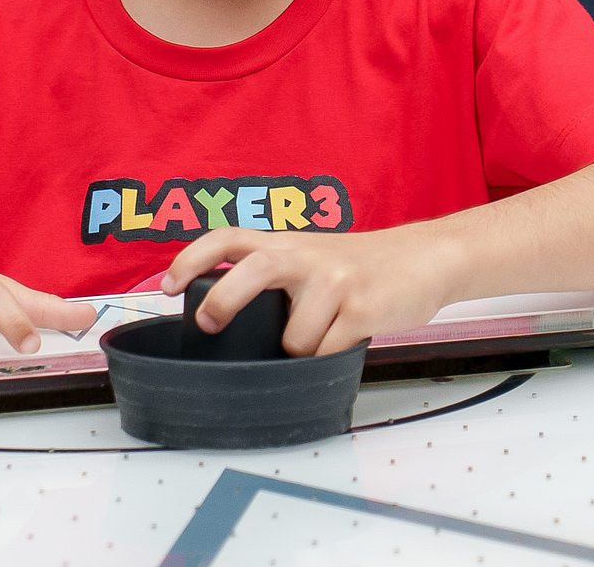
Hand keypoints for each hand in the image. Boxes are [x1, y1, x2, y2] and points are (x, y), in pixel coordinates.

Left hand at [161, 226, 455, 356]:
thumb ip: (278, 275)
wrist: (427, 258)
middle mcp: (307, 256)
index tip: (167, 285)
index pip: (230, 238)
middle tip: (209, 325)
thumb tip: (233, 320)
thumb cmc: (364, 266)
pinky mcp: (361, 309)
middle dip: (222, 301)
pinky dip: (332, 355)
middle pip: (251, 271)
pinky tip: (349, 335)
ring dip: (304, 350)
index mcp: (288, 243)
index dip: (192, 259)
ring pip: (294, 339)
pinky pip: (328, 352)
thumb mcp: (315, 256)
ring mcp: (334, 282)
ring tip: (325, 332)